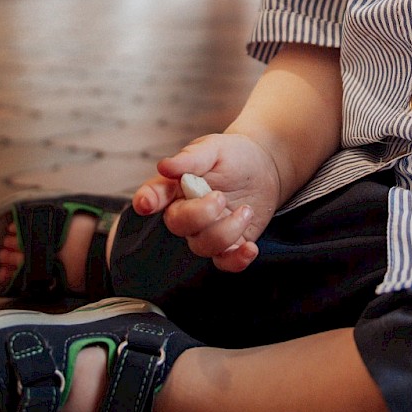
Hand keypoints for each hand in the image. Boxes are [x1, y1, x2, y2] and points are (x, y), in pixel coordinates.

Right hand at [132, 131, 281, 271]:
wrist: (265, 168)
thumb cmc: (234, 157)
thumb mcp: (214, 149)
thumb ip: (191, 157)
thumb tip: (164, 165)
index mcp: (177, 186)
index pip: (154, 194)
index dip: (147, 200)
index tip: (147, 204)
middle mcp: (187, 212)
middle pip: (178, 225)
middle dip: (199, 214)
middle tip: (221, 196)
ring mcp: (206, 231)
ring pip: (203, 246)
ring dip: (228, 230)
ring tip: (246, 210)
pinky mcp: (228, 245)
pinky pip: (225, 263)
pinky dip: (238, 260)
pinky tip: (250, 247)